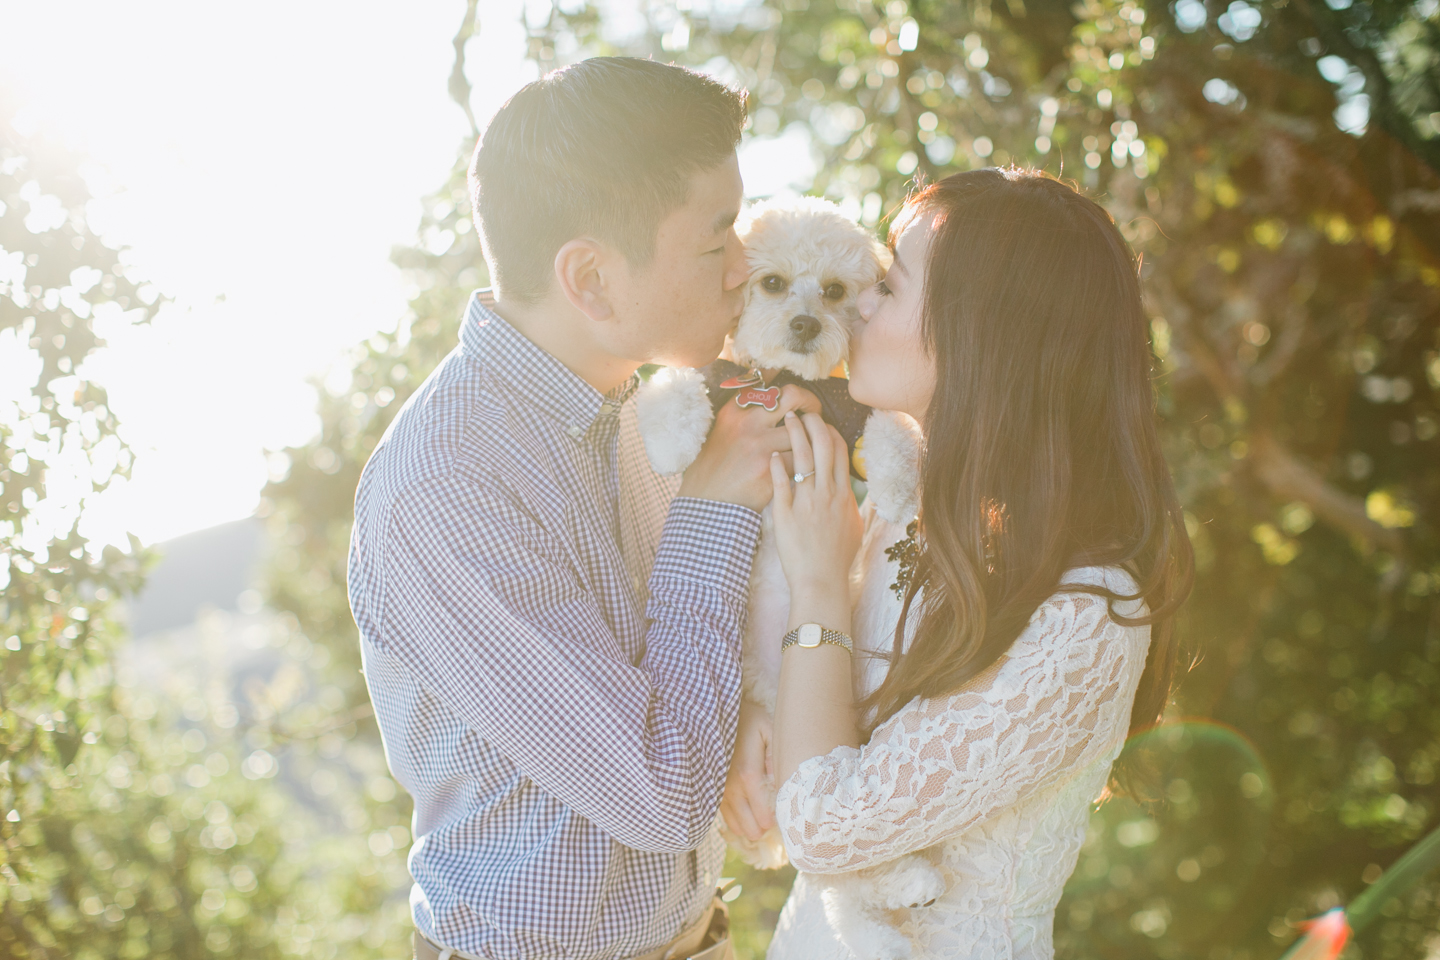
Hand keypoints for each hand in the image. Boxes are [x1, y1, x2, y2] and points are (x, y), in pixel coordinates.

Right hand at [679, 385, 820, 511]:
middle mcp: (747, 423)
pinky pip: (800, 460)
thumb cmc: (714, 469)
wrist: (705, 503)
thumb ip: (743, 416)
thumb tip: (770, 399)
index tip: (797, 389)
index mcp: (734, 411)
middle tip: (816, 412)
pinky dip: (806, 464)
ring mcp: (759, 446)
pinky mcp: (769, 470)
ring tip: (815, 443)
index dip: (787, 381)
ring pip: (802, 432)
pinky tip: (806, 468)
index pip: (767, 383)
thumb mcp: (721, 433)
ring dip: (812, 438)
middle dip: (811, 402)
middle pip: (792, 397)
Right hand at [719, 698, 774, 841]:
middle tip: (775, 816)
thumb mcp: (770, 731)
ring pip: (736, 826)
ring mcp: (719, 791)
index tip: (784, 815)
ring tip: (763, 815)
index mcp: (748, 773)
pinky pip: (726, 818)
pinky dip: (738, 821)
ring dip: (751, 826)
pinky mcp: (712, 791)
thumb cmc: (749, 721)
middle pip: (749, 826)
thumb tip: (782, 785)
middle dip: (764, 827)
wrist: (715, 715)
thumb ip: (777, 758)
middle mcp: (730, 787)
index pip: (763, 813)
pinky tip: (749, 813)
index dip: (775, 820)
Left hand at [769, 411, 862, 602]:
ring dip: (795, 434)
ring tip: (786, 418)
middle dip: (814, 423)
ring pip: (803, 458)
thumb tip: (852, 491)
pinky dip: (778, 464)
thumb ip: (852, 504)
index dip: (832, 432)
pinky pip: (782, 482)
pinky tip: (773, 452)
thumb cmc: (837, 558)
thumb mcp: (853, 527)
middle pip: (823, 446)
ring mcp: (806, 502)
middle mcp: (827, 494)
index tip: (823, 423)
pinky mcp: (786, 513)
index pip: (841, 453)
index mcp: (844, 495)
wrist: (821, 581)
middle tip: (804, 410)